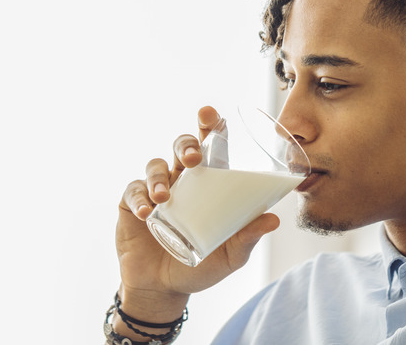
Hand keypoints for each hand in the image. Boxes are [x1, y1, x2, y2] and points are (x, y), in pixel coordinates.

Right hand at [114, 106, 280, 323]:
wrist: (164, 290)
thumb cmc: (202, 267)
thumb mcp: (229, 256)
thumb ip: (247, 238)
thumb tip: (274, 220)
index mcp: (208, 183)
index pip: (210, 146)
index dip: (210, 125)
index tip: (211, 115)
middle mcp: (182, 180)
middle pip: (182, 146)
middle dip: (187, 145)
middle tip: (193, 160)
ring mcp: (155, 189)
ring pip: (156, 165)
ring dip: (160, 177)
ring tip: (164, 198)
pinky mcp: (131, 204)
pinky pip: (133, 191)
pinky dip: (139, 199)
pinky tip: (146, 213)